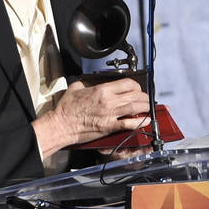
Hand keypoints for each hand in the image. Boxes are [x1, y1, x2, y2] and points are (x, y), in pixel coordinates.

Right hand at [33, 77, 149, 156]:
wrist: (61, 125)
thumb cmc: (66, 109)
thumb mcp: (76, 88)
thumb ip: (87, 83)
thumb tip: (93, 81)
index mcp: (101, 90)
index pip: (128, 83)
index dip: (136, 86)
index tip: (137, 89)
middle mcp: (108, 101)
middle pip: (135, 95)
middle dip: (144, 97)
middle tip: (145, 99)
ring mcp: (109, 114)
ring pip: (136, 108)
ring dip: (145, 108)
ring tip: (147, 108)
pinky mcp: (109, 127)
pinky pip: (129, 123)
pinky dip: (140, 122)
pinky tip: (145, 121)